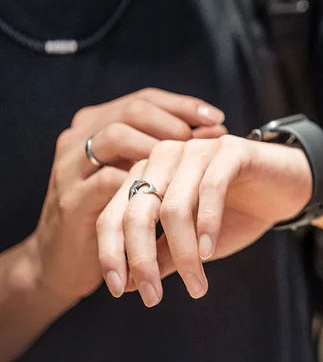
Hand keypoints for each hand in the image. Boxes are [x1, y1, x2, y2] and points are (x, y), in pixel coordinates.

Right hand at [25, 89, 225, 303]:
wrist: (64, 263)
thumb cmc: (115, 213)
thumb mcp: (139, 175)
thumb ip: (167, 151)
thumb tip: (218, 131)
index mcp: (97, 124)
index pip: (146, 99)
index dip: (184, 106)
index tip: (219, 119)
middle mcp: (79, 137)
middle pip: (133, 110)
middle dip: (177, 124)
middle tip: (209, 143)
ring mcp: (71, 167)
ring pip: (118, 136)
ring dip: (160, 149)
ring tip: (190, 167)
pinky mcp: (71, 200)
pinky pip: (109, 181)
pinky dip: (144, 186)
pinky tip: (171, 197)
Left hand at [96, 135, 312, 306]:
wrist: (288, 188)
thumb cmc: (238, 214)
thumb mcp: (195, 243)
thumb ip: (162, 255)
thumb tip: (125, 285)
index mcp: (148, 176)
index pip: (114, 214)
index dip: (111, 252)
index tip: (118, 289)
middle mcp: (165, 157)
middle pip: (137, 211)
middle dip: (141, 258)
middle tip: (152, 297)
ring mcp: (197, 150)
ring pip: (174, 206)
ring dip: (183, 252)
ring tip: (196, 285)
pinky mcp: (230, 150)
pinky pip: (211, 188)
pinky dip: (208, 224)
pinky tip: (210, 252)